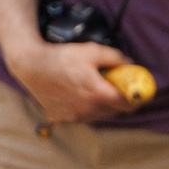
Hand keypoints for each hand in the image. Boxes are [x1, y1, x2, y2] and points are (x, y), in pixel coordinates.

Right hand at [6, 39, 131, 125]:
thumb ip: (116, 58)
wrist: (30, 65)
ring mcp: (73, 115)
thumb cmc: (62, 56)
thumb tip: (132, 64)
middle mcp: (87, 109)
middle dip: (118, 103)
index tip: (137, 96)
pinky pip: (80, 117)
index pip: (126, 105)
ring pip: (97, 116)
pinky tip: (79, 98)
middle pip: (113, 111)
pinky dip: (84, 110)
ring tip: (97, 93)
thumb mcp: (93, 50)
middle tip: (117, 92)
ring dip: (102, 107)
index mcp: (97, 94)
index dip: (135, 101)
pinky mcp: (61, 118)